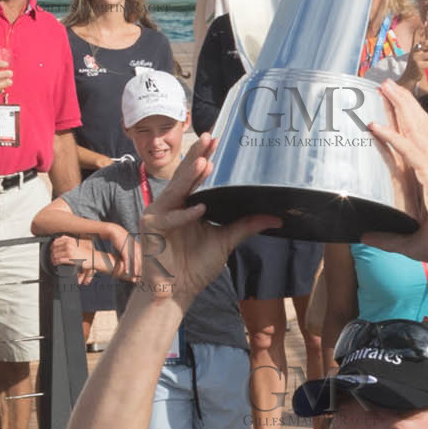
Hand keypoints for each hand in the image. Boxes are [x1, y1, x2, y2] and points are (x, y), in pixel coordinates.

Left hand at [49, 234, 92, 279]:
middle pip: (55, 248)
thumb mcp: (77, 242)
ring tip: (53, 261)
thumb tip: (61, 237)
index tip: (51, 249)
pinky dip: (56, 262)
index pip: (56, 241)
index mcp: (70, 240)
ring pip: (56, 254)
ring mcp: (69, 251)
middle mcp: (69, 245)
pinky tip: (56, 263)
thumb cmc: (86, 251)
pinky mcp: (70, 259)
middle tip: (51, 257)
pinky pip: (59, 260)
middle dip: (51, 253)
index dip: (52, 246)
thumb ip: (69, 239)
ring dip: (53, 258)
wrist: (93, 257)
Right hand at [94, 222, 140, 282]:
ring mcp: (131, 249)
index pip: (141, 260)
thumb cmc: (121, 239)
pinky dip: (127, 267)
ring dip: (134, 271)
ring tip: (134, 278)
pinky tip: (127, 272)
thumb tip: (134, 257)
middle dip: (140, 271)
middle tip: (140, 279)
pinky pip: (127, 261)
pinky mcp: (125, 250)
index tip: (141, 274)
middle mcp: (136, 249)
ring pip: (134, 262)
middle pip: (139, 262)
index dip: (142, 268)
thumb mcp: (129, 245)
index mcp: (138, 248)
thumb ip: (132, 250)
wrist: (115, 232)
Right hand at [135, 136, 279, 309]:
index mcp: (188, 204)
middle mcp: (172, 204)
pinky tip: (199, 208)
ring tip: (204, 161)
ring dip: (190, 176)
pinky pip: (170, 218)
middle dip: (197, 156)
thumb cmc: (196, 266)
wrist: (177, 291)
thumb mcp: (226, 240)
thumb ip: (246, 225)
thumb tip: (275, 218)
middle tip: (209, 137)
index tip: (218, 141)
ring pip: (176, 190)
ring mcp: (159, 213)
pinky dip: (185, 215)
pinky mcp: (151, 227)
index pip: (196, 176)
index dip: (205, 158)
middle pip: (185, 176)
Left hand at [360, 80, 427, 266]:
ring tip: (385, 89)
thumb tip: (365, 237)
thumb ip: (387, 237)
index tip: (395, 103)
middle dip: (403, 102)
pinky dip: (391, 136)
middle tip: (388, 85)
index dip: (407, 118)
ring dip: (398, 107)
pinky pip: (406, 149)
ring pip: (413, 128)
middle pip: (418, 124)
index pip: (420, 138)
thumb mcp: (410, 240)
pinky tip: (375, 125)